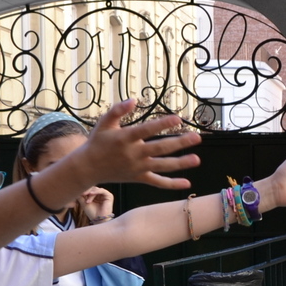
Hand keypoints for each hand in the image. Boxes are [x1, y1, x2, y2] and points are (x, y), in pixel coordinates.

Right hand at [63, 101, 201, 189]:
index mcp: (125, 139)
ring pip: (162, 166)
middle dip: (179, 143)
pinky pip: (157, 182)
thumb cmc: (98, 141)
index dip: (162, 124)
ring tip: (197, 159)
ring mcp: (137, 168)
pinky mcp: (139, 178)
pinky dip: (171, 184)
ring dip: (180, 164)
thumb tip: (134, 100)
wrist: (88, 167)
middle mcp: (133, 154)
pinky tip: (186, 184)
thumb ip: (118, 110)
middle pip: (160, 149)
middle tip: (197, 137)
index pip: (146, 130)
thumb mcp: (104, 123)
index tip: (177, 118)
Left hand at [78, 186, 113, 221]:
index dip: (84, 190)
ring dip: (90, 193)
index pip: (89, 189)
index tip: (78, 192)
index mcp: (95, 196)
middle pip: (93, 188)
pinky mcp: (109, 196)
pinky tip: (91, 194)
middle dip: (87, 191)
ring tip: (87, 200)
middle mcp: (100, 195)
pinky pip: (102, 190)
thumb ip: (80, 196)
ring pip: (96, 189)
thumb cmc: (92, 213)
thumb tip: (76, 189)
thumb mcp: (83, 203)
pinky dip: (96, 191)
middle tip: (82, 194)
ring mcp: (105, 195)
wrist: (98, 220)